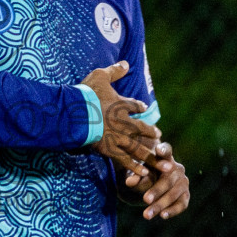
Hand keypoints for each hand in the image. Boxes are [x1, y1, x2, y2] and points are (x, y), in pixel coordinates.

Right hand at [80, 61, 159, 176]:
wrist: (76, 113)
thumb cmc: (87, 94)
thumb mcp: (100, 76)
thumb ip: (114, 71)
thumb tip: (126, 62)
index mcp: (122, 105)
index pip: (136, 106)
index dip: (140, 107)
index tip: (144, 107)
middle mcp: (124, 123)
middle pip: (142, 129)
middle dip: (151, 133)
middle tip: (159, 137)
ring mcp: (118, 138)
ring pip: (138, 148)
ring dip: (150, 155)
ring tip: (160, 161)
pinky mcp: (110, 150)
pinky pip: (125, 160)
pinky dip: (135, 167)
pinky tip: (144, 173)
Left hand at [124, 142, 190, 219]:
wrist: (152, 188)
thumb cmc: (144, 175)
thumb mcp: (138, 174)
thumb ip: (135, 176)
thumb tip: (129, 182)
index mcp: (165, 158)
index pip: (166, 151)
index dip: (163, 150)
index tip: (158, 150)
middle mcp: (177, 168)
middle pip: (168, 179)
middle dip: (156, 190)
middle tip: (145, 200)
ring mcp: (184, 182)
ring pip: (174, 194)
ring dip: (160, 204)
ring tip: (147, 214)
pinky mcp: (186, 195)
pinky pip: (182, 204)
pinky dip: (172, 211)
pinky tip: (162, 216)